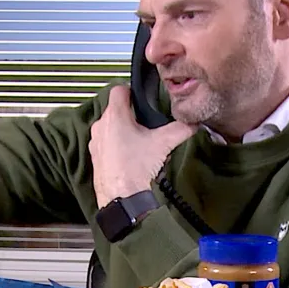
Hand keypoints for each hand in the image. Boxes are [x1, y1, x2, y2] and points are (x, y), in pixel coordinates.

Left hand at [89, 86, 195, 207]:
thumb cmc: (135, 169)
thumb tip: (192, 124)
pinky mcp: (96, 157)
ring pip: (111, 127)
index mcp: (115, 116)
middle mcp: (101, 127)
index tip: (140, 98)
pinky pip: (107, 144)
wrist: (123, 198)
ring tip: (141, 142)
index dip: (132, 91)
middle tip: (146, 123)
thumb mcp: (163, 143)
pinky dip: (118, 146)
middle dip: (132, 115)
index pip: (119, 89)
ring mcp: (96, 143)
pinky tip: (133, 157)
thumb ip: (180, 129)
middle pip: (116, 110)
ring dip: (124, 131)